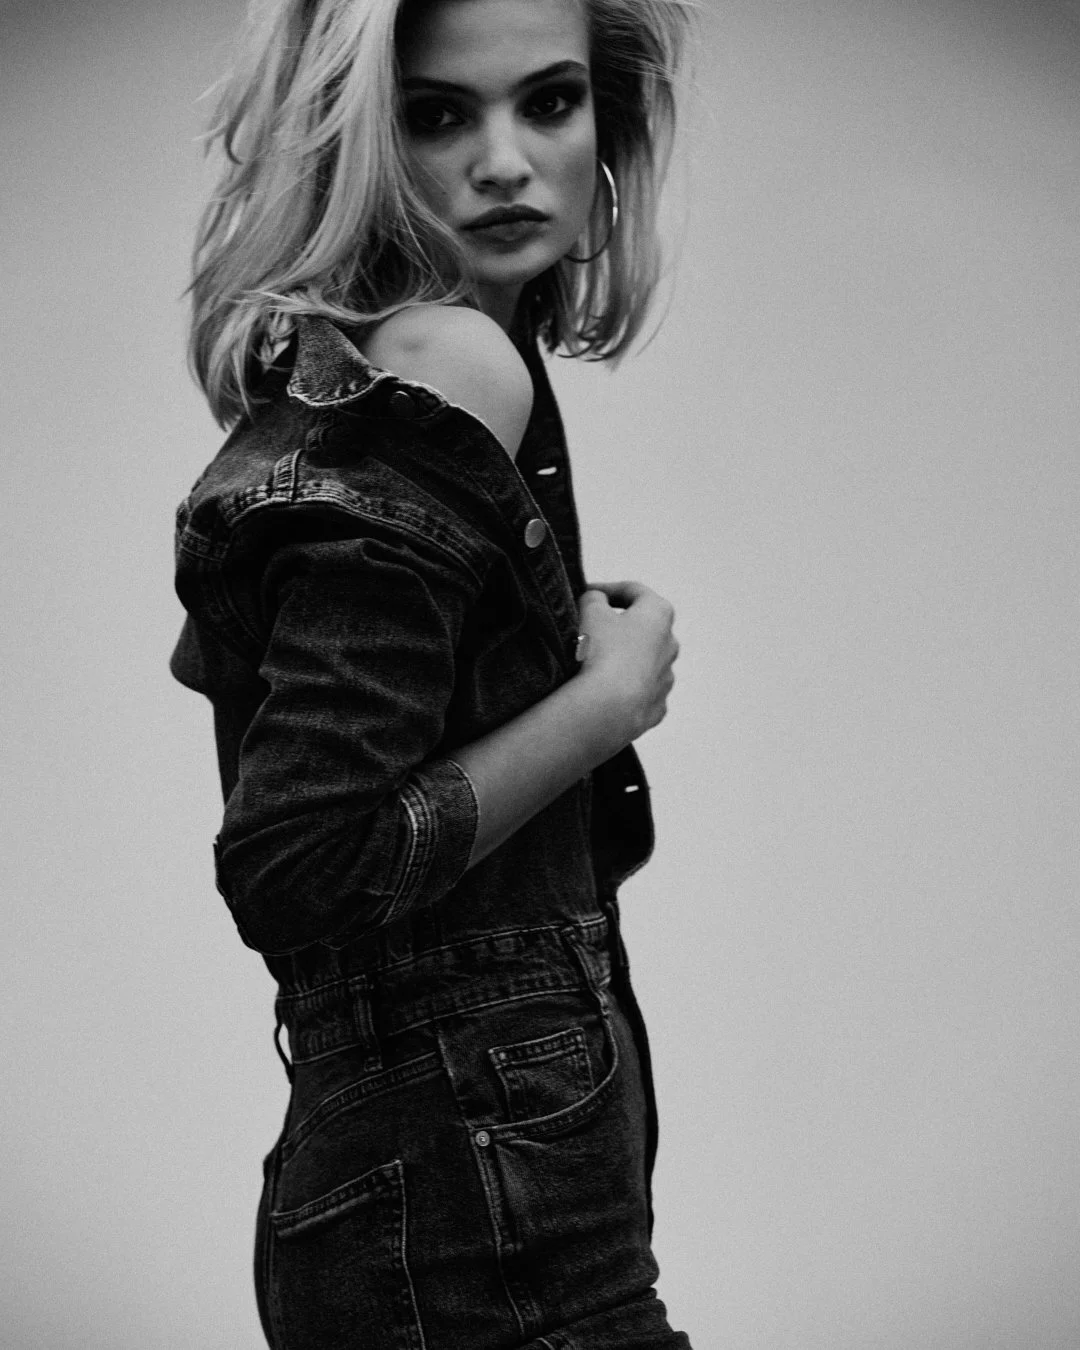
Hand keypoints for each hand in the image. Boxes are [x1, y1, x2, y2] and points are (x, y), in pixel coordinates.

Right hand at [576, 582, 678, 742]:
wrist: (606, 708)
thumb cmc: (600, 652)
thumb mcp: (589, 610)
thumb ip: (594, 597)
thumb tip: (597, 600)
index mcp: (659, 614)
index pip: (634, 591)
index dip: (607, 589)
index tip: (587, 594)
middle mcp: (670, 645)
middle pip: (642, 628)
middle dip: (618, 626)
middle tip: (589, 629)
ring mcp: (666, 679)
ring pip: (641, 662)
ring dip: (621, 659)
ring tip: (591, 664)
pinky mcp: (656, 708)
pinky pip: (637, 692)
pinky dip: (622, 689)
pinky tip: (601, 691)